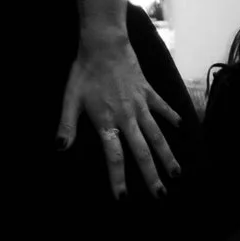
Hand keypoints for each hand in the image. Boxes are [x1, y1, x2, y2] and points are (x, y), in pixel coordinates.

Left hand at [57, 30, 181, 198]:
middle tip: (161, 196)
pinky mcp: (148, 91)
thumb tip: (59, 148)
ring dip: (167, 155)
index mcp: (107, 121)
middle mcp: (128, 116)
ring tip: (177, 173)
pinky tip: (180, 127)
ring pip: (157, 135)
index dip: (118, 178)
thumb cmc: (84, 71)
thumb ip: (66, 125)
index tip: (124, 198)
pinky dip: (171, 117)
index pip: (114, 156)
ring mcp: (141, 104)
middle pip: (142, 151)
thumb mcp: (70, 98)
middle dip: (151, 175)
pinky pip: (162, 107)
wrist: (104, 42)